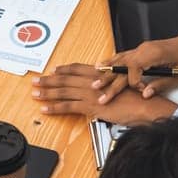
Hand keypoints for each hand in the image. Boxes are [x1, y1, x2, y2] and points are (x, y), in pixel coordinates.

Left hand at [33, 64, 177, 124]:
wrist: (143, 105)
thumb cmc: (134, 98)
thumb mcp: (118, 88)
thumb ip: (106, 87)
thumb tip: (99, 91)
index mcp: (99, 74)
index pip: (76, 69)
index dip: (63, 70)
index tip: (52, 71)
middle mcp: (91, 80)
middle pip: (65, 79)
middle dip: (48, 81)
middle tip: (35, 81)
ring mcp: (90, 92)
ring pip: (62, 91)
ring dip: (46, 92)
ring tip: (35, 93)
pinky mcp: (90, 105)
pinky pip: (67, 106)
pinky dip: (54, 107)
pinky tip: (45, 109)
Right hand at [92, 38, 177, 101]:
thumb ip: (161, 84)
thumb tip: (145, 94)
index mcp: (153, 54)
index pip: (134, 70)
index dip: (134, 83)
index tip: (142, 90)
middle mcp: (143, 49)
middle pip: (122, 66)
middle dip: (110, 81)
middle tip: (99, 94)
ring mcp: (140, 48)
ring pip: (119, 60)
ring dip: (106, 71)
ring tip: (94, 80)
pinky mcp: (140, 50)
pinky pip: (122, 55)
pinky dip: (111, 61)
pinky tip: (102, 66)